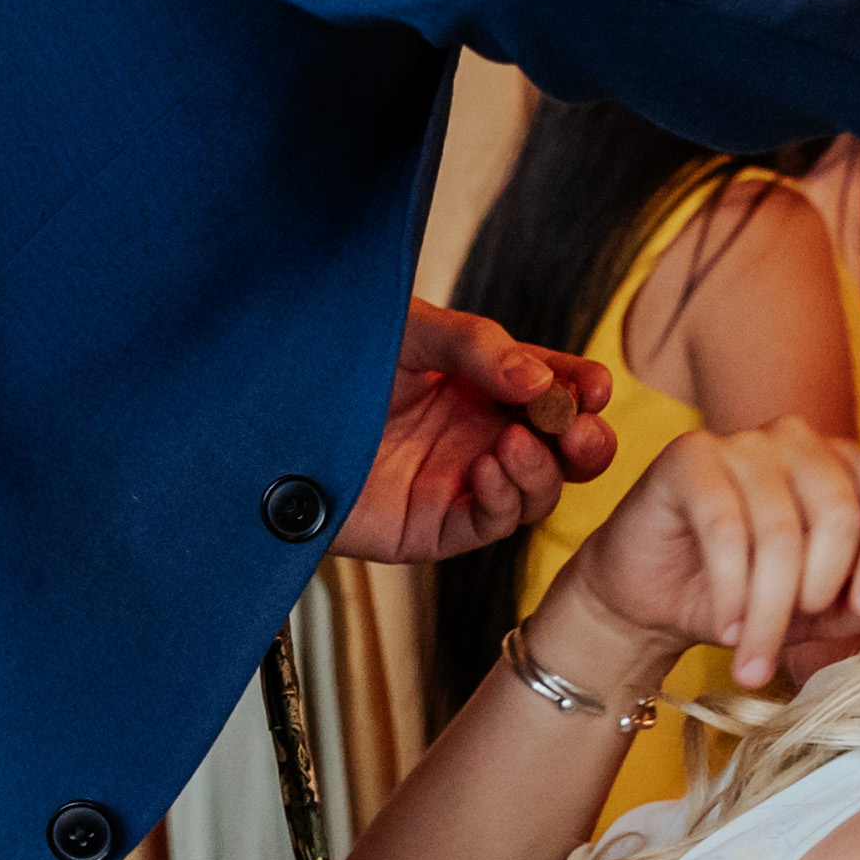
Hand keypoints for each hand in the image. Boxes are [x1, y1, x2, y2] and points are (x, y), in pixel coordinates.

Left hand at [347, 303, 617, 563]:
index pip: (553, 387)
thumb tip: (540, 381)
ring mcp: (459, 482)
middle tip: (581, 427)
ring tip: (517, 442)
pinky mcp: (432, 526)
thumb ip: (476, 347)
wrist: (265, 415)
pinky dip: (503, 498)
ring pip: (538, 491)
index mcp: (482, 384)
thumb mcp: (410, 333)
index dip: (581, 386)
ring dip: (544, 469)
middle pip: (563, 449)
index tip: (593, 384)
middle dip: (586, 440)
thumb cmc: (332, 365)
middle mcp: (479, 434)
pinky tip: (486, 467)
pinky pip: (490, 523)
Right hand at [554, 418, 859, 693]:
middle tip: (791, 643)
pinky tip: (724, 626)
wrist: (651, 600)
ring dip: (767, 610)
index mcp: (847, 467)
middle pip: (840, 510)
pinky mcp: (690, 457)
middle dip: (818, 593)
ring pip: (779, 529)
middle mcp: (800, 441)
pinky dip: (731, 590)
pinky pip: (726, 526)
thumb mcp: (823, 612)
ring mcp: (744, 443)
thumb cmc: (745, 599)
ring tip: (752, 654)